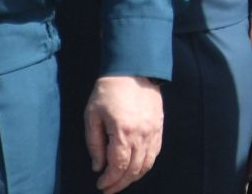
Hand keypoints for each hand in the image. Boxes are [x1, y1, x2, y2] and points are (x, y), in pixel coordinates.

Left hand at [84, 74, 163, 192]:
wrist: (133, 70)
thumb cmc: (108, 92)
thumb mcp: (92, 116)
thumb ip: (94, 144)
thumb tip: (98, 166)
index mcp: (123, 132)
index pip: (118, 166)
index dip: (109, 180)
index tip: (100, 184)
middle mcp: (142, 134)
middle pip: (134, 168)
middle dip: (120, 183)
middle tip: (108, 189)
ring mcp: (153, 130)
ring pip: (147, 163)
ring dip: (134, 176)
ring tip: (121, 181)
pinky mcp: (159, 126)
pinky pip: (155, 152)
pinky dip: (146, 164)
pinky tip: (136, 167)